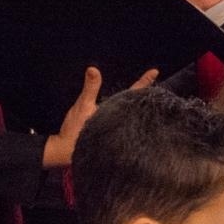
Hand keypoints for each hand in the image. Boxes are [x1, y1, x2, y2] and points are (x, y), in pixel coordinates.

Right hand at [41, 66, 157, 167]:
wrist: (68, 153)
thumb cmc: (75, 131)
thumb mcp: (83, 106)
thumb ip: (90, 88)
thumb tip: (93, 69)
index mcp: (118, 112)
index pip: (134, 92)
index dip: (145, 81)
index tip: (155, 71)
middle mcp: (123, 122)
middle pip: (138, 106)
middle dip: (147, 94)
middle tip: (155, 80)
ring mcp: (120, 131)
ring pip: (133, 116)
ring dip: (139, 106)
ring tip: (148, 97)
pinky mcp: (114, 138)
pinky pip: (127, 125)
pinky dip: (130, 116)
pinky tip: (130, 115)